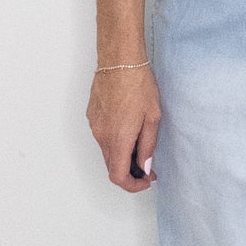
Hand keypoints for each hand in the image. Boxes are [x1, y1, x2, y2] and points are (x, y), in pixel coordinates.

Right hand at [87, 65, 160, 192]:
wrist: (119, 60)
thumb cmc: (138, 84)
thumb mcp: (152, 118)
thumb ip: (147, 146)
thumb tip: (144, 167)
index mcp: (117, 139)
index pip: (118, 176)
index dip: (132, 185)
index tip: (146, 180)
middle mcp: (101, 135)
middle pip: (111, 166)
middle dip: (130, 172)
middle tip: (148, 166)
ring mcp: (95, 125)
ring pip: (107, 152)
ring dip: (122, 156)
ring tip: (141, 144)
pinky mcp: (92, 116)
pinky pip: (103, 137)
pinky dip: (115, 142)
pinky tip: (129, 129)